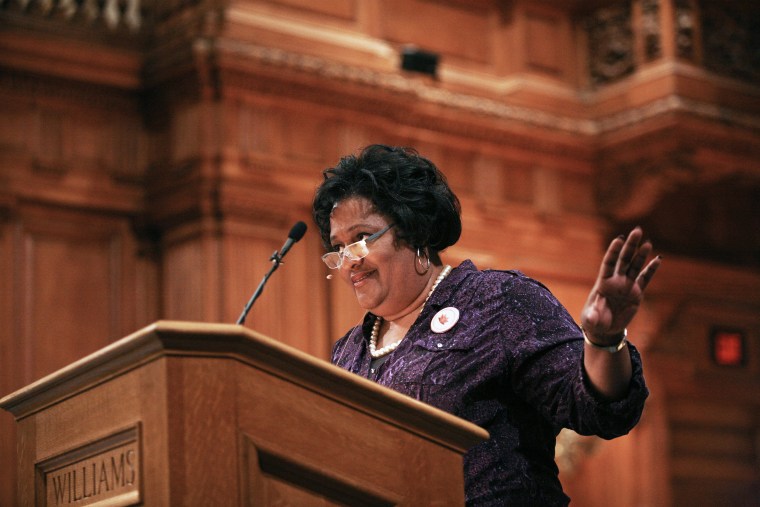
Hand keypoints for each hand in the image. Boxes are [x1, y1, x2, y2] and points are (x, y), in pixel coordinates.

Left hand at [581, 227, 661, 344]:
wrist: (605, 328)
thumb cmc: (594, 321)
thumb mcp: (591, 320)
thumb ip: (592, 317)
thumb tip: (592, 318)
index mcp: (603, 283)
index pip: (609, 263)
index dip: (613, 251)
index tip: (619, 239)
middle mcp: (616, 281)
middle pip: (624, 260)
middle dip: (630, 246)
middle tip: (637, 231)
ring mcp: (627, 286)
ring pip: (635, 267)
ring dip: (641, 255)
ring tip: (648, 242)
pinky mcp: (636, 293)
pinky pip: (645, 279)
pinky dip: (651, 270)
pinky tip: (658, 259)